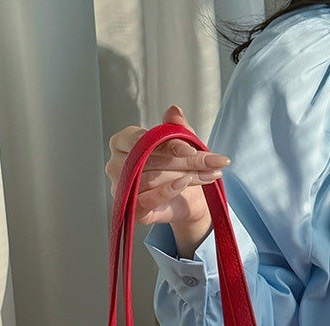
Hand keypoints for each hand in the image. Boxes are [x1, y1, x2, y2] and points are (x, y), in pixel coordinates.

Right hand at [105, 105, 230, 227]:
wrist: (185, 200)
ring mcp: (121, 189)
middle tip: (213, 162)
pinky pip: (147, 199)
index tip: (192, 148)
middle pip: (151, 160)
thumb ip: (176, 128)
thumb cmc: (177, 168)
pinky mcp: (132, 209)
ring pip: (153, 178)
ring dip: (186, 175)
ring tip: (209, 174)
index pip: (143, 140)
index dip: (168, 144)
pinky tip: (184, 183)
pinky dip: (167, 190)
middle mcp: (116, 165)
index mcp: (122, 142)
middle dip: (186, 160)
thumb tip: (174, 111)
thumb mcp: (181, 144)